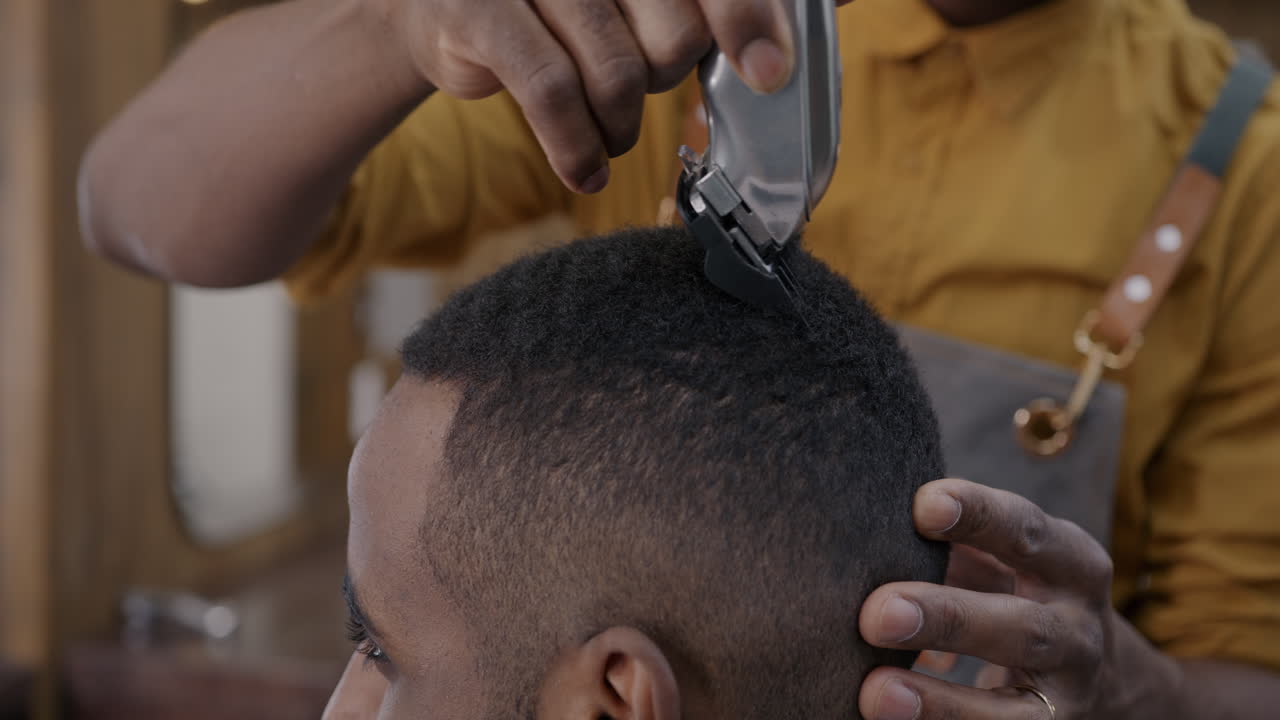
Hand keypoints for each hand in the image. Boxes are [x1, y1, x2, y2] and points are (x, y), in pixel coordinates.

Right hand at [379, 0, 852, 193]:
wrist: (438, 8)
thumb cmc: (556, 10)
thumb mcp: (633, 4)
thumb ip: (698, 15)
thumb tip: (774, 55)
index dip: (747, 19)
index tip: (767, 72)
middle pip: (675, 35)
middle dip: (662, 80)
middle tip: (633, 85)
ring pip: (618, 73)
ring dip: (618, 126)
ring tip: (604, 133)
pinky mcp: (477, 9)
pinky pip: (552, 92)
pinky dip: (576, 146)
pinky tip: (584, 171)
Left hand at [857, 478, 1183, 719]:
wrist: (1094, 675)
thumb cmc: (1018, 592)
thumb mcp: (1006, 558)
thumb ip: (955, 544)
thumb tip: (878, 534)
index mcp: (1071, 566)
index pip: (1027, 532)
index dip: (979, 515)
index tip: (922, 506)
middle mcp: (1079, 632)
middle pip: (1021, 628)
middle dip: (948, 619)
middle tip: (878, 613)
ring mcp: (1066, 696)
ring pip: (1011, 710)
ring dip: (940, 703)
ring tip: (876, 692)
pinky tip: (889, 719)